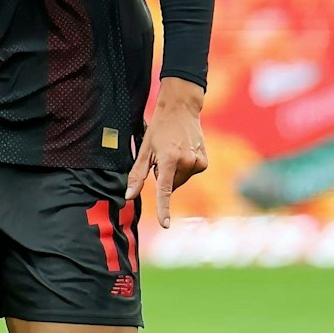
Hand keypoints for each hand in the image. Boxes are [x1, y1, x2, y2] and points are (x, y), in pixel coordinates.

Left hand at [129, 79, 206, 228]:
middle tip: (162, 156)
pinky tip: (183, 152)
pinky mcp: (205, 162)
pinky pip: (190, 174)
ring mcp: (198, 162)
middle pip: (170, 185)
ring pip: (180, 181)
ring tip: (173, 151)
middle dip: (164, 177)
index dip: (163, 208)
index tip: (165, 224)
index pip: (164, 190)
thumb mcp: (144, 150)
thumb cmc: (159, 128)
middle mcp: (186, 162)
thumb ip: (137, 175)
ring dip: (174, 173)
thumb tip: (128, 196)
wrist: (181, 109)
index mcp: (169, 159)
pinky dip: (184, 168)